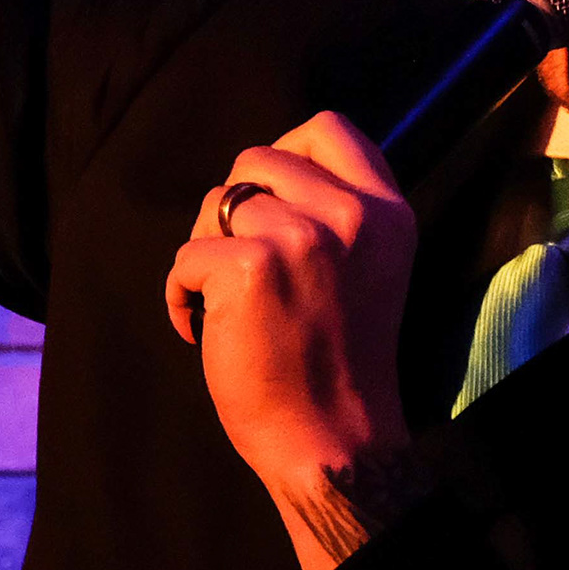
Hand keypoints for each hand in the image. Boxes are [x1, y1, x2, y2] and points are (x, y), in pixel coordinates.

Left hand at [162, 113, 418, 569]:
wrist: (333, 441)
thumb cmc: (338, 362)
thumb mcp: (368, 267)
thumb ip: (337, 213)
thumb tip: (264, 175)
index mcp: (387, 212)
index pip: (329, 128)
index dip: (285, 151)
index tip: (271, 199)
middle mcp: (352, 215)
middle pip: (258, 157)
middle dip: (234, 204)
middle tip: (238, 258)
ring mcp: (302, 238)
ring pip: (218, 203)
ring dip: (206, 248)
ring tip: (222, 300)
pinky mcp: (251, 268)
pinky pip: (188, 253)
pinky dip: (180, 292)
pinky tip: (198, 327)